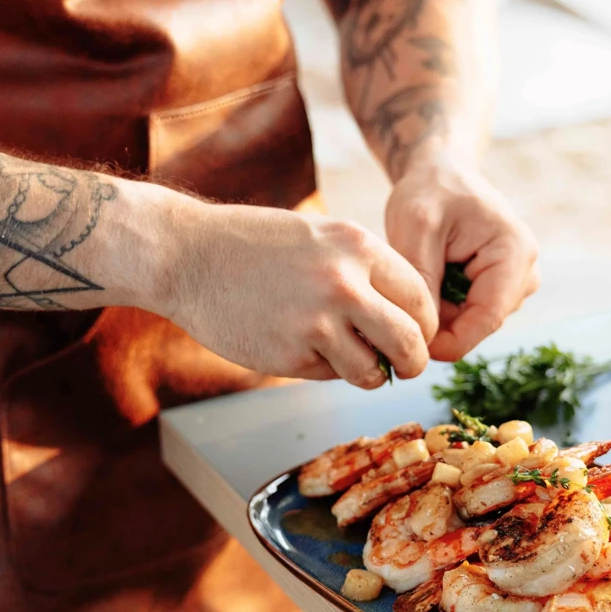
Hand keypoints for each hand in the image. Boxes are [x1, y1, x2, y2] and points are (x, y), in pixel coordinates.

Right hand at [164, 201, 438, 388]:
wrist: (186, 255)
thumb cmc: (253, 245)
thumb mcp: (320, 236)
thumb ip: (362, 269)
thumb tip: (404, 316)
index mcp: (358, 246)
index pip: (421, 297)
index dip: (423, 324)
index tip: (414, 335)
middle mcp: (344, 283)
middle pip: (412, 341)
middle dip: (413, 361)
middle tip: (405, 366)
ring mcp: (316, 322)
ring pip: (373, 371)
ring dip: (369, 374)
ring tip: (351, 361)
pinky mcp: (290, 354)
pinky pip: (329, 375)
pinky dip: (324, 370)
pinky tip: (298, 347)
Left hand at [384, 157, 538, 360]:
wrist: (441, 171)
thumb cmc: (429, 191)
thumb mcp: (416, 228)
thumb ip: (422, 281)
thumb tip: (424, 334)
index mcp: (515, 253)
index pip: (487, 319)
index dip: (448, 342)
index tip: (407, 347)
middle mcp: (525, 272)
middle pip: (480, 325)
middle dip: (440, 327)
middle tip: (397, 309)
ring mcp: (516, 282)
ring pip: (472, 323)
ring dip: (440, 315)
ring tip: (412, 283)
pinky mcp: (501, 287)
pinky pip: (468, 314)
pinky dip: (442, 308)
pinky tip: (425, 284)